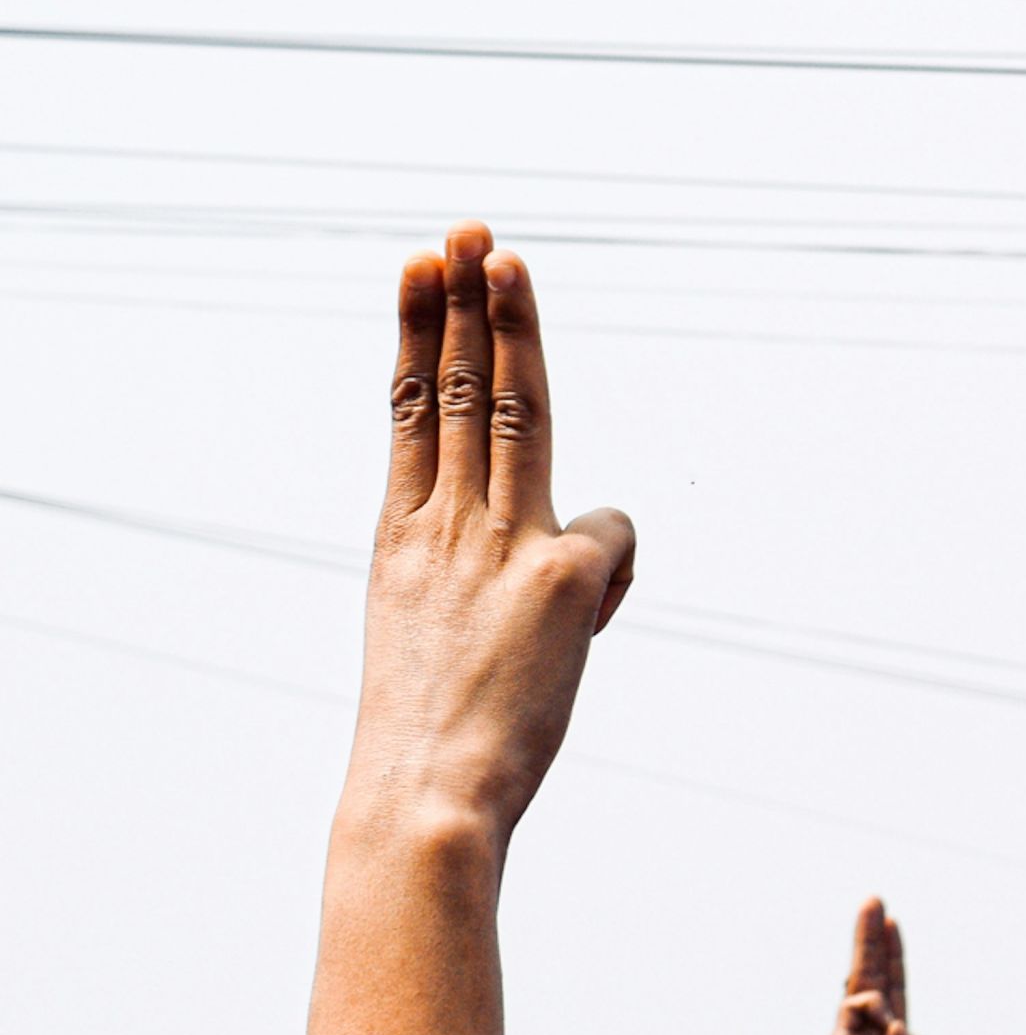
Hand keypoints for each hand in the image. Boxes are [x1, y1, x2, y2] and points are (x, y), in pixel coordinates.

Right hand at [308, 230, 638, 1034]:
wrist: (421, 804)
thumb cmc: (440, 739)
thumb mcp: (452, 641)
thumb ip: (508, 577)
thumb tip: (595, 553)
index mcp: (403, 543)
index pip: (412, 413)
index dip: (421, 337)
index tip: (420, 271)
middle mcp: (442, 529)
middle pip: (462, 390)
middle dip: (466, 304)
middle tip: (468, 231)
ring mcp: (498, 545)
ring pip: (511, 414)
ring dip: (510, 331)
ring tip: (504, 256)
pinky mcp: (557, 577)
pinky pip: (613, 543)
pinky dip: (613, 575)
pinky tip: (586, 624)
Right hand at [797, 899, 943, 1034]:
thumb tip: (900, 1029)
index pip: (895, 988)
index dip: (894, 956)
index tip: (893, 921)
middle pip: (872, 975)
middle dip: (872, 938)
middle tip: (873, 899)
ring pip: (857, 986)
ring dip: (865, 950)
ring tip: (874, 912)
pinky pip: (854, 1019)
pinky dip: (871, 1009)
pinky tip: (885, 1017)